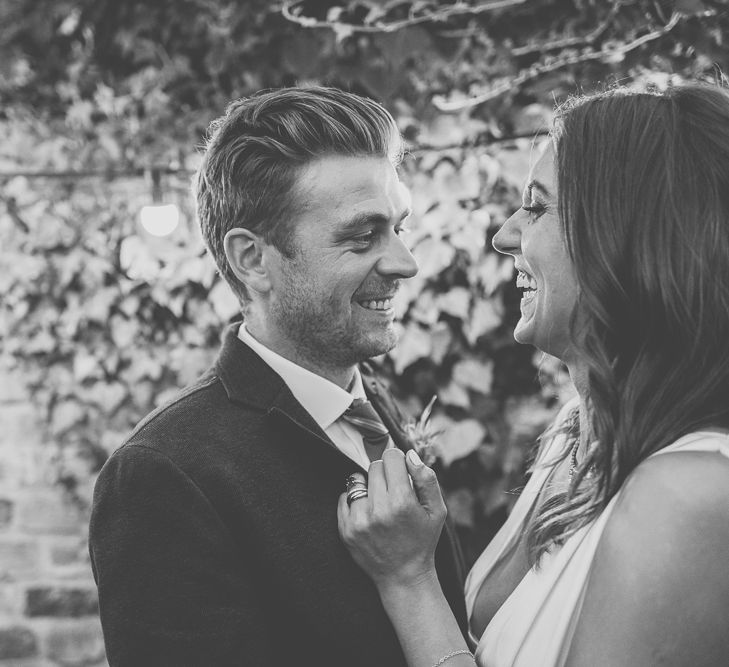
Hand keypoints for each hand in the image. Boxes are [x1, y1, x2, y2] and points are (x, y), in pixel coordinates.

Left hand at [337, 448, 446, 590]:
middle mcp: (378, 509)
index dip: (398, 462)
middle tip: (393, 492)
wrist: (403, 576)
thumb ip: (426, 478)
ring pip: (358, 480)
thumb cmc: (422, 540)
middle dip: (385, 474)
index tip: (401, 473)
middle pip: (374, 466)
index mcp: (402, 501)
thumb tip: (410, 455)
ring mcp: (359, 520)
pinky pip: (344, 496)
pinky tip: (368, 513)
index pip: (390, 457)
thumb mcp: (437, 510)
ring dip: (369, 487)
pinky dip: (355, 500)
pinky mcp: (345, 529)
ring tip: (380, 503)